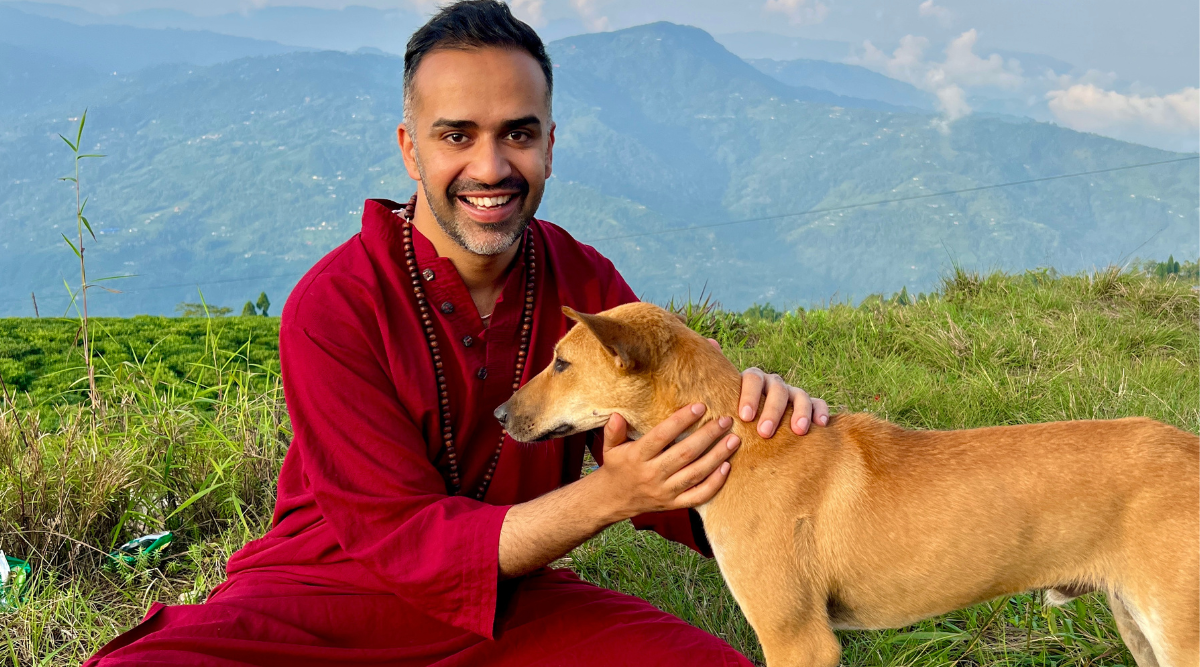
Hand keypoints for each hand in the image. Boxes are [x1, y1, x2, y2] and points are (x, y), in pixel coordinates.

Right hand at [594, 405, 739, 519]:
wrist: (613, 500)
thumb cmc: (616, 466)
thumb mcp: (610, 447)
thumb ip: (613, 430)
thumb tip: (617, 414)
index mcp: (637, 457)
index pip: (662, 436)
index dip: (681, 420)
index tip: (700, 406)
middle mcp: (652, 475)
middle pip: (685, 453)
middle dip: (708, 436)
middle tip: (725, 420)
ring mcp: (665, 491)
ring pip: (696, 474)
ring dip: (717, 456)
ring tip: (734, 440)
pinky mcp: (674, 504)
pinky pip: (698, 496)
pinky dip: (714, 483)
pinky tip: (727, 467)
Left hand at [706, 338, 828, 437]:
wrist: (754, 423)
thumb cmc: (735, 411)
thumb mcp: (722, 395)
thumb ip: (716, 374)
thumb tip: (711, 342)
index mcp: (753, 379)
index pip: (753, 379)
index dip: (750, 396)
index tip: (745, 416)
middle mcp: (774, 383)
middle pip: (777, 390)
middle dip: (772, 410)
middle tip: (764, 432)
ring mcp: (793, 393)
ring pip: (800, 395)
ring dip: (800, 412)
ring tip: (797, 430)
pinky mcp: (809, 405)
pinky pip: (818, 403)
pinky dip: (821, 411)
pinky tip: (820, 425)